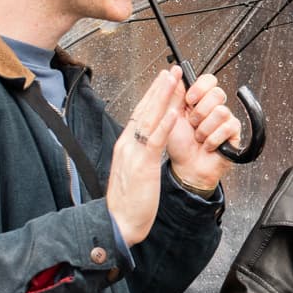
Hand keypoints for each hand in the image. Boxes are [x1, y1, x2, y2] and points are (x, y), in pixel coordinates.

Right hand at [107, 67, 185, 246]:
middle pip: (144, 109)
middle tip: (172, 70)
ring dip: (163, 97)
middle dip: (159, 88)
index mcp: (125, 145)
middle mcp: (127, 144)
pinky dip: (164, 125)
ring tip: (174, 80)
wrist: (118, 222)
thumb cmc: (128, 200)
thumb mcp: (133, 170)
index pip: (141, 114)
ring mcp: (133, 153)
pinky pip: (154, 141)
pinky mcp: (142, 166)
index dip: (153, 95)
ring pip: (149, 119)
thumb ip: (139, 153)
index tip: (164, 81)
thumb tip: (146, 142)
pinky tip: (174, 112)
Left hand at [166, 71, 243, 193]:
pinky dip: (213, 139)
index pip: (209, 80)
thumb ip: (174, 93)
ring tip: (198, 137)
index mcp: (199, 100)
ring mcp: (224, 120)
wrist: (186, 167)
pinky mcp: (233, 133)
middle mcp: (213, 107)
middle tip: (192, 123)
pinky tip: (207, 145)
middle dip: (200, 111)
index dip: (200, 88)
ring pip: (221, 112)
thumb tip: (174, 71)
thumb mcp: (170, 116)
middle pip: (218, 93)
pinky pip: (228, 128)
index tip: (189, 100)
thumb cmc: (178, 145)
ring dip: (205, 129)